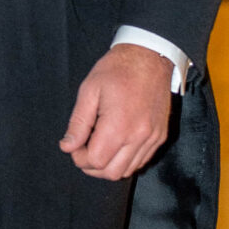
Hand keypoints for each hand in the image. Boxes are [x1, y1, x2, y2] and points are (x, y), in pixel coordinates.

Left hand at [60, 42, 173, 180]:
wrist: (150, 56)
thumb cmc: (117, 69)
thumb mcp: (89, 90)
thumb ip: (78, 123)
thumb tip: (67, 147)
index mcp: (119, 126)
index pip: (95, 161)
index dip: (79, 158)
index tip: (75, 145)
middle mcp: (139, 137)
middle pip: (112, 172)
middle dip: (92, 166)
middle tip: (83, 149)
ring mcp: (153, 138)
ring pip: (128, 170)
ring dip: (109, 165)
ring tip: (99, 146)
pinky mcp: (160, 136)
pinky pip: (142, 161)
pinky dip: (126, 160)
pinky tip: (116, 145)